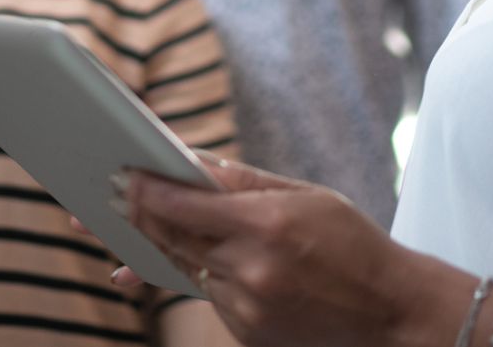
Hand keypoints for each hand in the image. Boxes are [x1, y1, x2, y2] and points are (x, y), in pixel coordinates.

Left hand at [116, 158, 475, 346]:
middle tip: (102, 204)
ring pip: (187, 270)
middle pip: (174, 239)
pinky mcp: (248, 333)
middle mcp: (252, 269)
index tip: (120, 176)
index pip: (186, 204)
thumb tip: (191, 161)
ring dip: (161, 248)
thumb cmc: (352, 243)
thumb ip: (243, 181)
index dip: (146, 191)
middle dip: (137, 218)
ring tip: (127, 232)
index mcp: (266, 225)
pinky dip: (200, 277)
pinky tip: (193, 263)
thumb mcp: (306, 196)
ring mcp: (248, 308)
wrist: (390, 312)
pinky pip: (210, 297)